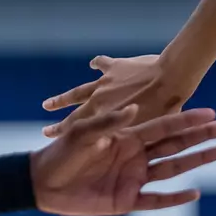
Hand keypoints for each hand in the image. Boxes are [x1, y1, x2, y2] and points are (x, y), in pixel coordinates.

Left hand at [31, 106, 215, 215]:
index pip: (165, 126)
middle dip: (204, 136)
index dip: (188, 120)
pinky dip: (176, 199)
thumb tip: (133, 110)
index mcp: (127, 137)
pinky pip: (157, 201)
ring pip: (174, 168)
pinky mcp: (128, 201)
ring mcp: (135, 178)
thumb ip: (107, 123)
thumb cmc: (59, 154)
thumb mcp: (81, 135)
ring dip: (198, 161)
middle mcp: (137, 156)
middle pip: (178, 144)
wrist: (41, 184)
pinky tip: (196, 194)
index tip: (212, 113)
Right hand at [42, 54, 192, 138]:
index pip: (79, 130)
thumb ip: (133, 139)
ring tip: (48, 103)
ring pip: (78, 92)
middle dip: (59, 122)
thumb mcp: (147, 132)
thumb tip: (131, 150)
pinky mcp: (115, 67)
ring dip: (63, 98)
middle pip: (74, 113)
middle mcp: (99, 101)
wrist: (170, 79)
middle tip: (45, 129)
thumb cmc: (165, 110)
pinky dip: (98, 64)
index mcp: (106, 119)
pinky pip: (102, 64)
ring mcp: (105, 84)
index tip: (48, 138)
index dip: (63, 134)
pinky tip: (93, 64)